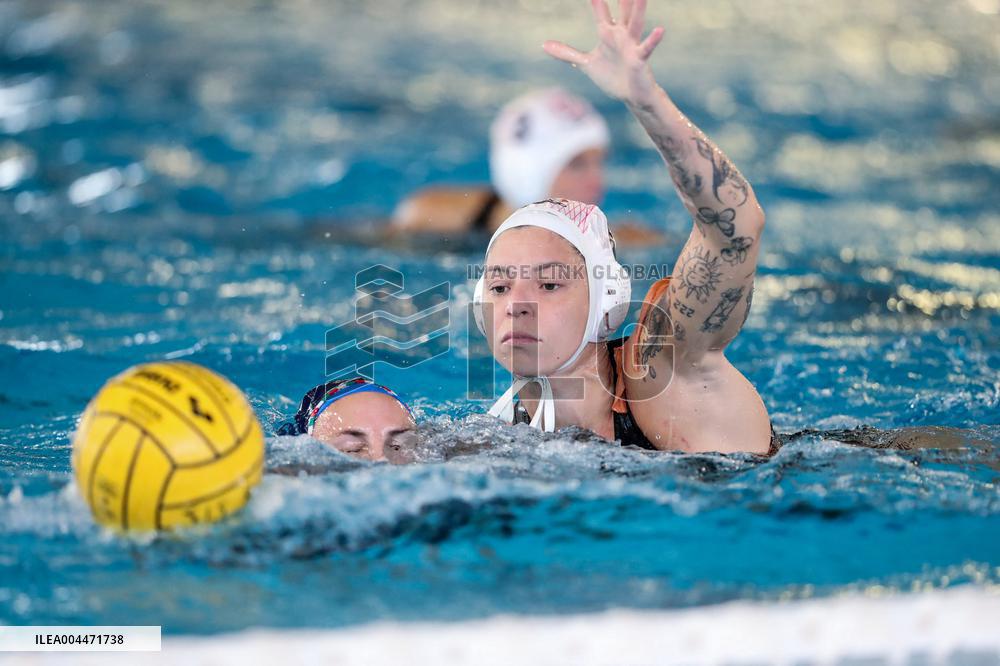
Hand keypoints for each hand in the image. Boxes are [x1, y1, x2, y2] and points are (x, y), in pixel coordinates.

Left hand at [543, 0, 664, 103]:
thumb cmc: (611, 77)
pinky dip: (653, 40)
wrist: (629, 96)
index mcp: (608, 34)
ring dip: (638, 10)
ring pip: (636, 24)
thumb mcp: (586, 63)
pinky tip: (660, 30)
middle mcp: (621, 36)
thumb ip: (566, 53)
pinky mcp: (640, 60)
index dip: (597, 0)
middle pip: (622, 12)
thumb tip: (544, 44)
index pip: (601, 12)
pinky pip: (646, 48)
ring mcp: (632, 46)